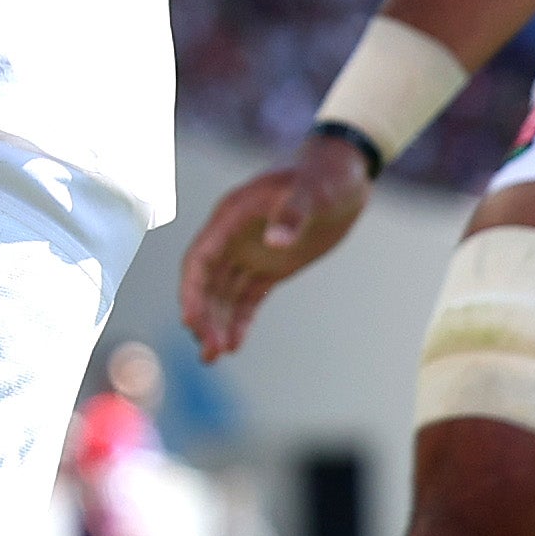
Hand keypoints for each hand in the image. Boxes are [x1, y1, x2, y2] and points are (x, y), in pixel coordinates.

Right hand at [179, 135, 373, 360]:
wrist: (342, 178)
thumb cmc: (323, 177)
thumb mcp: (311, 192)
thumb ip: (292, 214)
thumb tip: (274, 243)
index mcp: (231, 217)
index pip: (200, 259)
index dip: (191, 291)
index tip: (191, 321)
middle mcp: (233, 238)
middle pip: (206, 283)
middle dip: (203, 317)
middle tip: (209, 353)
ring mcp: (250, 253)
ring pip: (223, 294)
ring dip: (216, 323)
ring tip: (214, 358)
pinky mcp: (269, 267)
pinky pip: (247, 298)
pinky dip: (239, 320)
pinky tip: (234, 345)